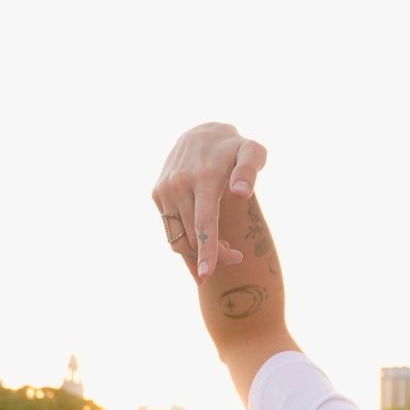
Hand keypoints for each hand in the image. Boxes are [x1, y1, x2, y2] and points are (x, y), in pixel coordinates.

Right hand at [152, 123, 269, 278]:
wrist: (201, 133)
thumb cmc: (234, 148)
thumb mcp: (252, 151)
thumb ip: (250, 171)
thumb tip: (241, 194)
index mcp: (203, 179)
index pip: (203, 223)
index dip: (206, 251)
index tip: (207, 275)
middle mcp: (178, 185)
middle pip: (191, 237)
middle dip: (213, 256)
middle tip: (236, 257)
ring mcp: (164, 190)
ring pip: (177, 238)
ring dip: (197, 253)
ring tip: (222, 249)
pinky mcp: (157, 194)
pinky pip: (170, 229)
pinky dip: (185, 242)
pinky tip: (203, 242)